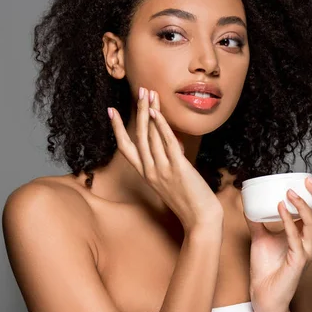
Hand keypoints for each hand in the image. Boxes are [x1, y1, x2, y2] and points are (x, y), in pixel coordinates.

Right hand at [108, 87, 223, 231]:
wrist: (200, 221)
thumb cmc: (189, 203)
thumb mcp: (171, 181)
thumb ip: (167, 162)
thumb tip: (170, 142)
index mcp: (146, 174)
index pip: (125, 147)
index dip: (117, 128)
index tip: (111, 111)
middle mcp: (150, 171)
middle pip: (138, 135)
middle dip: (137, 111)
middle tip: (139, 90)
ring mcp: (162, 169)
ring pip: (151, 135)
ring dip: (149, 112)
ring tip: (149, 93)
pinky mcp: (178, 168)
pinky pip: (167, 143)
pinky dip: (160, 126)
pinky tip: (156, 112)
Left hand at [244, 177, 311, 311]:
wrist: (263, 294)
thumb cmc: (266, 268)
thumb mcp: (260, 238)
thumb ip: (256, 222)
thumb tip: (247, 205)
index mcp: (303, 235)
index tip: (310, 179)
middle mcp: (309, 241)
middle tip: (310, 181)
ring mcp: (305, 251)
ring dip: (302, 205)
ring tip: (289, 193)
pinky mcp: (298, 260)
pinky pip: (295, 237)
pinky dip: (288, 221)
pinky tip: (280, 208)